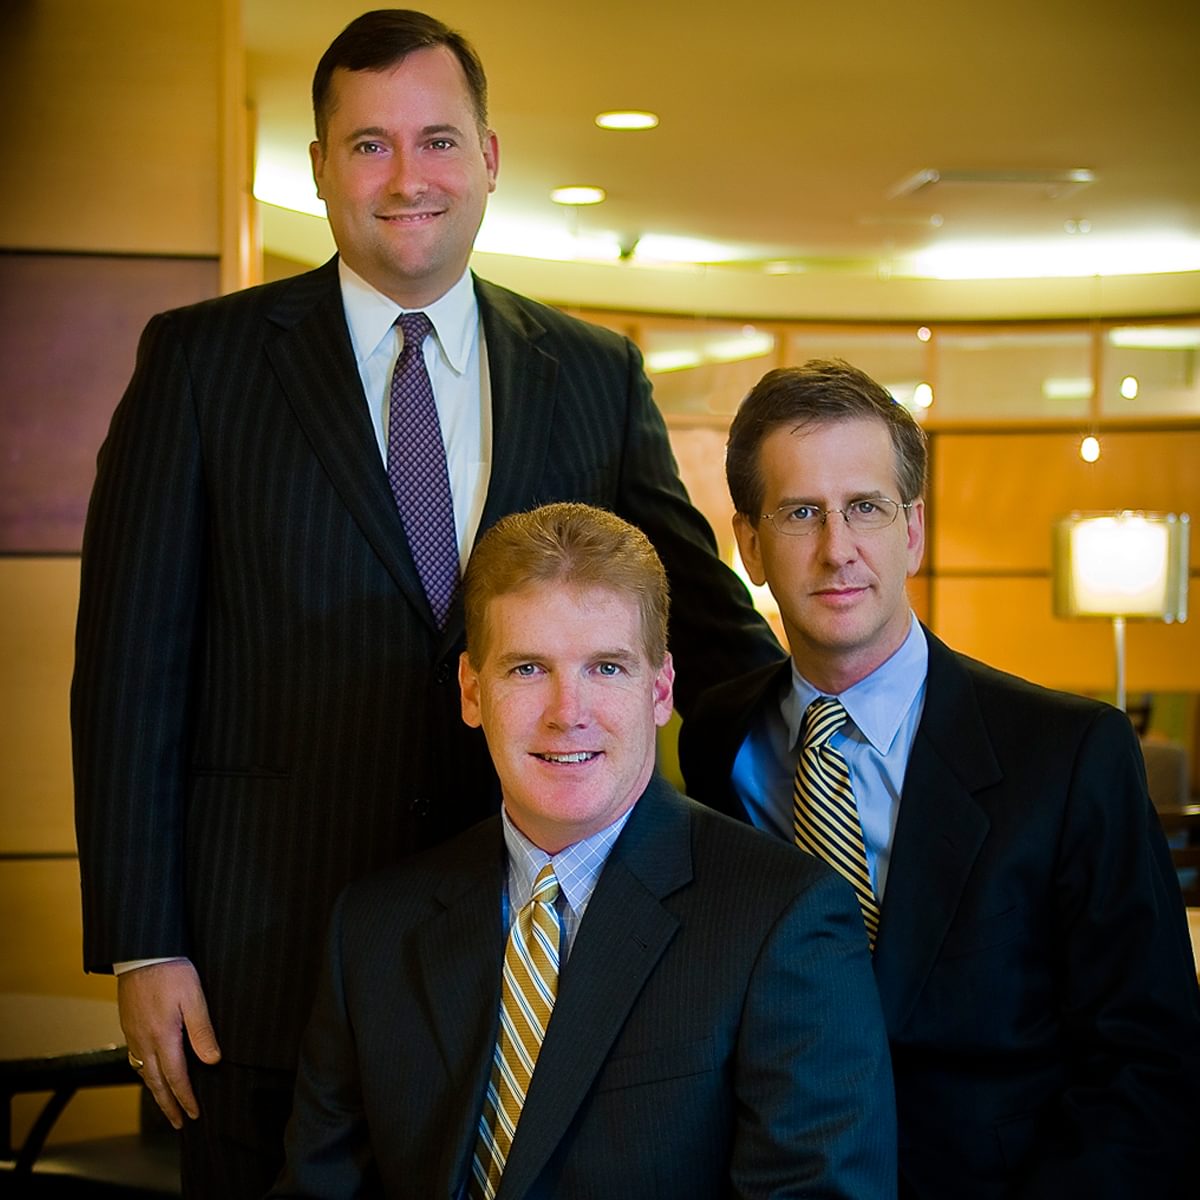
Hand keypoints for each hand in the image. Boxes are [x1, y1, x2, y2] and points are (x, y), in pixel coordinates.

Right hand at [118, 960, 221, 1127]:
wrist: (142, 953)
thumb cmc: (172, 972)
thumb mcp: (194, 998)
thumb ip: (202, 1031)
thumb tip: (212, 1061)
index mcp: (163, 1037)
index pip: (176, 1077)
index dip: (186, 1098)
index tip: (194, 1114)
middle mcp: (144, 1042)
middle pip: (156, 1083)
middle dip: (169, 1105)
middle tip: (180, 1123)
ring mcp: (134, 1035)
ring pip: (144, 1073)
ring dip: (156, 1092)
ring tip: (167, 1105)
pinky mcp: (129, 1027)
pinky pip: (136, 1060)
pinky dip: (146, 1074)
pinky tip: (151, 1073)